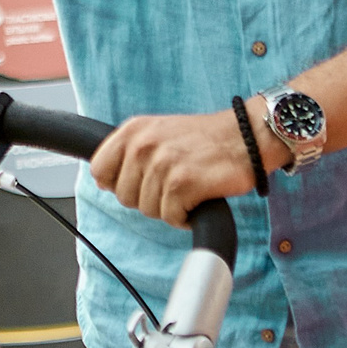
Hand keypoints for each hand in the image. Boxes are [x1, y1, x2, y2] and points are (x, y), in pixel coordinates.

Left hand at [90, 105, 282, 226]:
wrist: (247, 135)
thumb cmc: (205, 139)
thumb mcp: (158, 132)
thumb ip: (129, 152)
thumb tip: (103, 182)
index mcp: (133, 130)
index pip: (99, 170)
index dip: (116, 184)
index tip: (138, 184)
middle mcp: (143, 145)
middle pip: (124, 197)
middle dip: (147, 199)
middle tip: (172, 186)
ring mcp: (162, 163)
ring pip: (148, 210)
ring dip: (169, 208)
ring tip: (188, 189)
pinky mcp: (182, 183)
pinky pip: (170, 217)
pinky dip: (184, 217)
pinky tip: (197, 200)